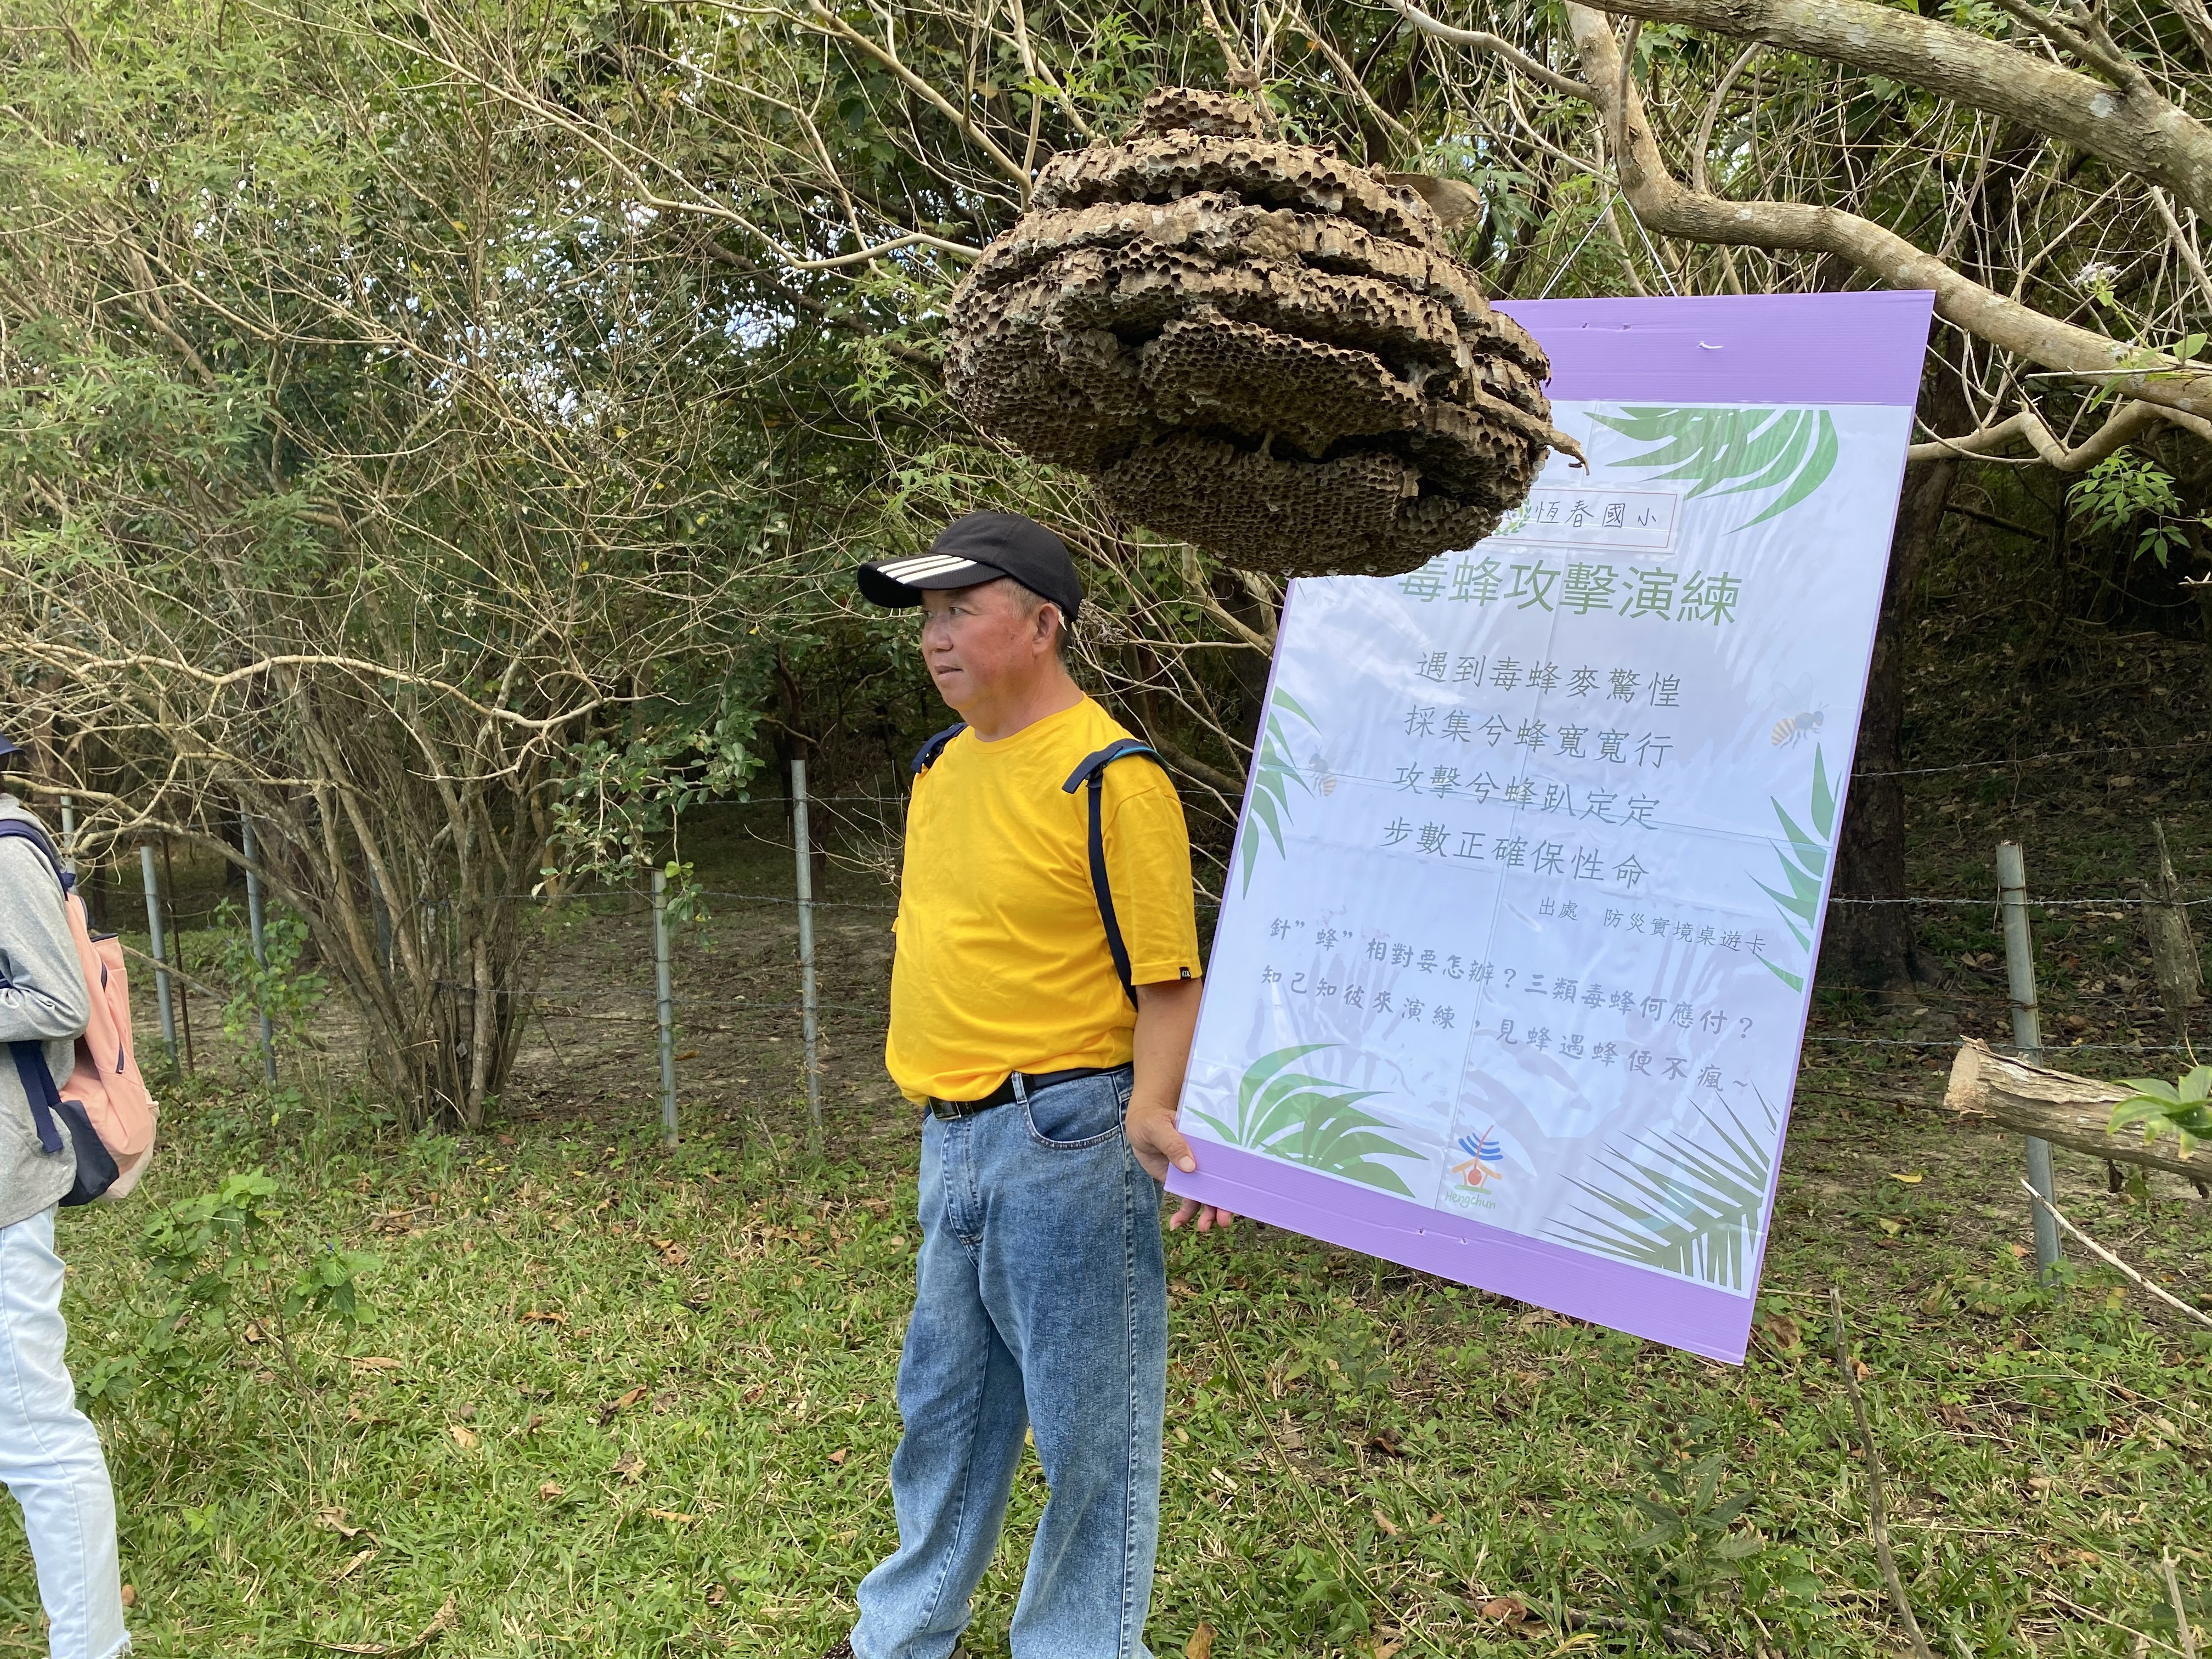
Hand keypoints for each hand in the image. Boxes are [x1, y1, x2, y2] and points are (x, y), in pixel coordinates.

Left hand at [1125, 1103, 1235, 1233]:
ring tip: (1203, 1228)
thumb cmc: (1152, 1120)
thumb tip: (1190, 1166)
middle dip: (1225, 1206)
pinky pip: (1188, 1203)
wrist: (1139, 1126)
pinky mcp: (1182, 1183)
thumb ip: (1172, 1144)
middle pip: (1222, 1185)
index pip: (1229, 1163)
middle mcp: (1207, 1161)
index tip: (1237, 1197)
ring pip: (1208, 1198)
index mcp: (1210, 1143)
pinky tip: (1175, 1224)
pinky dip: (1184, 1216)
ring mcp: (1195, 1174)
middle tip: (1223, 1222)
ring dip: (1208, 1215)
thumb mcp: (1159, 1126)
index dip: (1236, 1181)